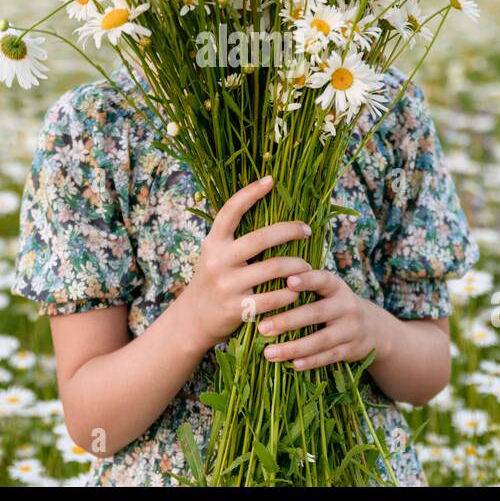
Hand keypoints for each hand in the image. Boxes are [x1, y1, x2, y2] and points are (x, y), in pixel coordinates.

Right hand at [177, 175, 313, 350]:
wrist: (192, 320)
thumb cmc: (213, 281)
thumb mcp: (215, 254)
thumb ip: (234, 238)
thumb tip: (267, 208)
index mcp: (214, 242)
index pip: (231, 210)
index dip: (250, 192)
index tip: (271, 180)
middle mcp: (219, 260)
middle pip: (261, 238)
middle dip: (290, 231)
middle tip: (307, 230)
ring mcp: (228, 285)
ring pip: (274, 268)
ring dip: (297, 265)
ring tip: (307, 266)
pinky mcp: (237, 309)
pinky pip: (273, 298)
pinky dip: (290, 293)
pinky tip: (297, 291)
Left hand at [257, 269, 381, 370]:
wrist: (372, 328)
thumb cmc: (335, 304)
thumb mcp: (328, 290)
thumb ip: (306, 285)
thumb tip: (266, 279)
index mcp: (337, 287)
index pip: (323, 280)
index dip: (307, 279)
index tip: (288, 281)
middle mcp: (346, 307)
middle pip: (316, 313)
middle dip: (288, 321)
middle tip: (262, 328)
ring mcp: (350, 330)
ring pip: (321, 340)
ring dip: (293, 347)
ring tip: (269, 353)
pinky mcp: (350, 350)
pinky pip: (328, 357)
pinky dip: (310, 361)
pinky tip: (292, 365)